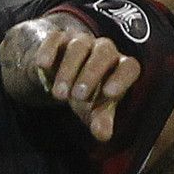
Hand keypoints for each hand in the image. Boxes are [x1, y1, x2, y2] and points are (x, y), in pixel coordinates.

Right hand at [19, 16, 141, 141]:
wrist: (61, 81)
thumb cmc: (86, 97)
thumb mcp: (93, 111)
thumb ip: (100, 120)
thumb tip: (102, 135)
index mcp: (119, 67)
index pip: (129, 67)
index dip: (121, 79)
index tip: (108, 94)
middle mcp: (104, 50)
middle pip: (104, 52)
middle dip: (91, 73)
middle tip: (78, 96)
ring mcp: (82, 41)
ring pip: (79, 46)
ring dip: (69, 69)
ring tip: (59, 95)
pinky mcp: (59, 39)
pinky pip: (55, 38)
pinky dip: (49, 50)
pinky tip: (43, 66)